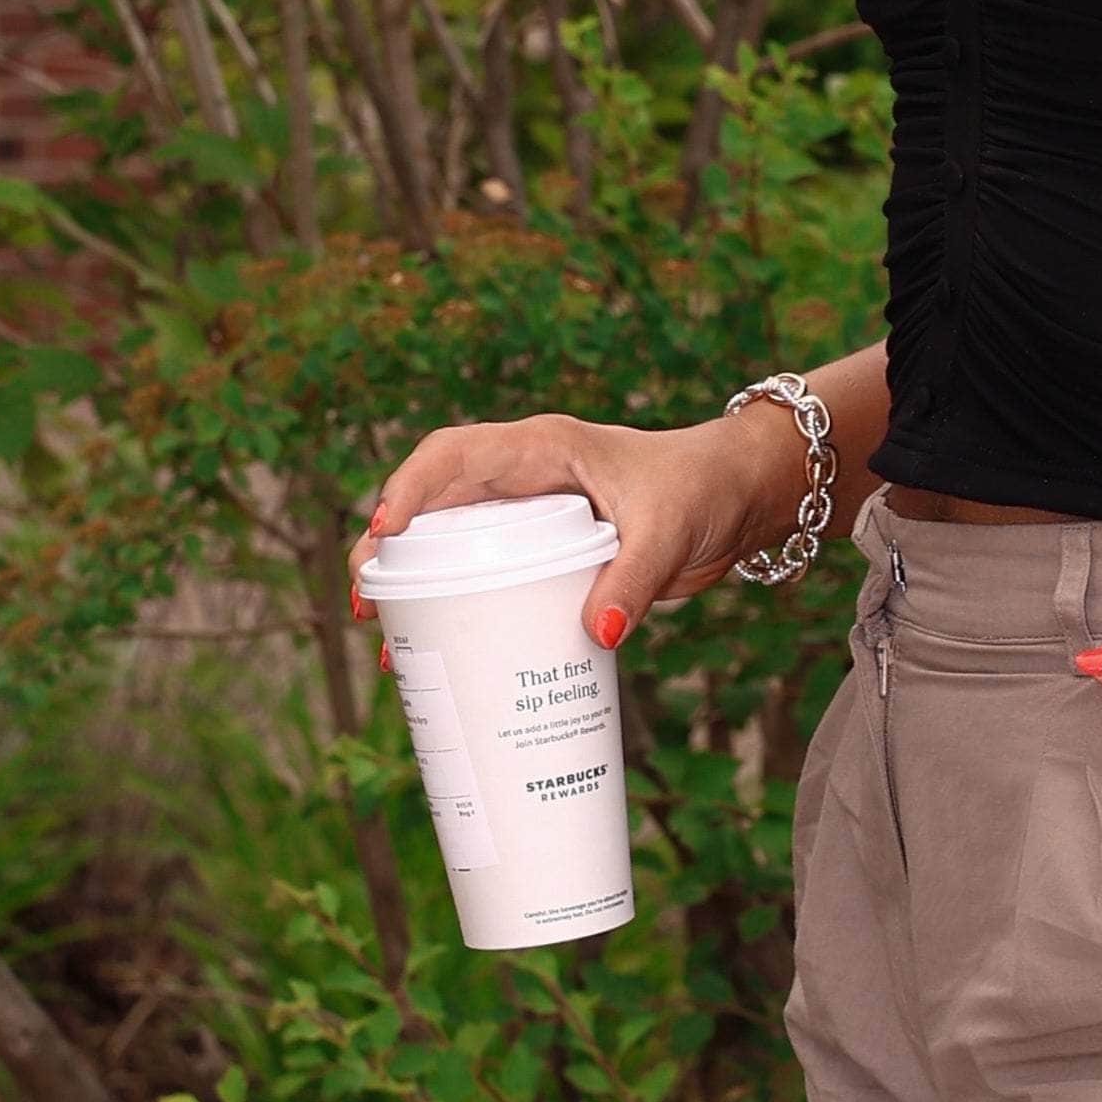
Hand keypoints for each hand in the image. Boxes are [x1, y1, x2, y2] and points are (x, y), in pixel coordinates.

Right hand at [350, 396, 810, 654]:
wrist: (736, 498)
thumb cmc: (702, 489)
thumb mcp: (669, 531)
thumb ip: (633, 578)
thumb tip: (596, 635)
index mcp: (541, 448)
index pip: (454, 456)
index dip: (410, 489)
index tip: (383, 533)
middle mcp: (523, 476)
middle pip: (433, 504)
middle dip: (389, 549)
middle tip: (365, 603)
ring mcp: (529, 515)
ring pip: (450, 542)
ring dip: (413, 584)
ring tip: (386, 641)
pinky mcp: (542, 553)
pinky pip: (484, 573)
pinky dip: (457, 607)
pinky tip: (441, 653)